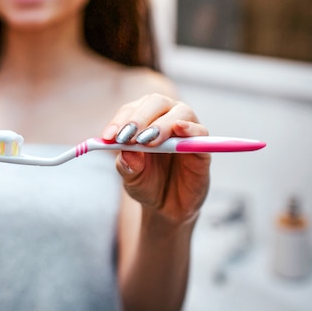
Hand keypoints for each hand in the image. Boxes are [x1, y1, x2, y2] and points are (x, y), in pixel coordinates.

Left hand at [102, 94, 210, 224]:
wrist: (167, 207)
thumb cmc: (146, 183)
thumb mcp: (131, 177)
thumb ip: (127, 165)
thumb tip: (127, 151)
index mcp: (145, 120)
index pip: (132, 110)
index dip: (119, 120)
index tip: (108, 136)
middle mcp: (167, 118)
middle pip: (156, 103)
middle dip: (139, 118)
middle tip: (128, 136)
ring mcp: (187, 131)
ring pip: (180, 112)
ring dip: (162, 124)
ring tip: (147, 140)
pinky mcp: (202, 147)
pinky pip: (200, 132)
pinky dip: (190, 129)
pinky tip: (178, 129)